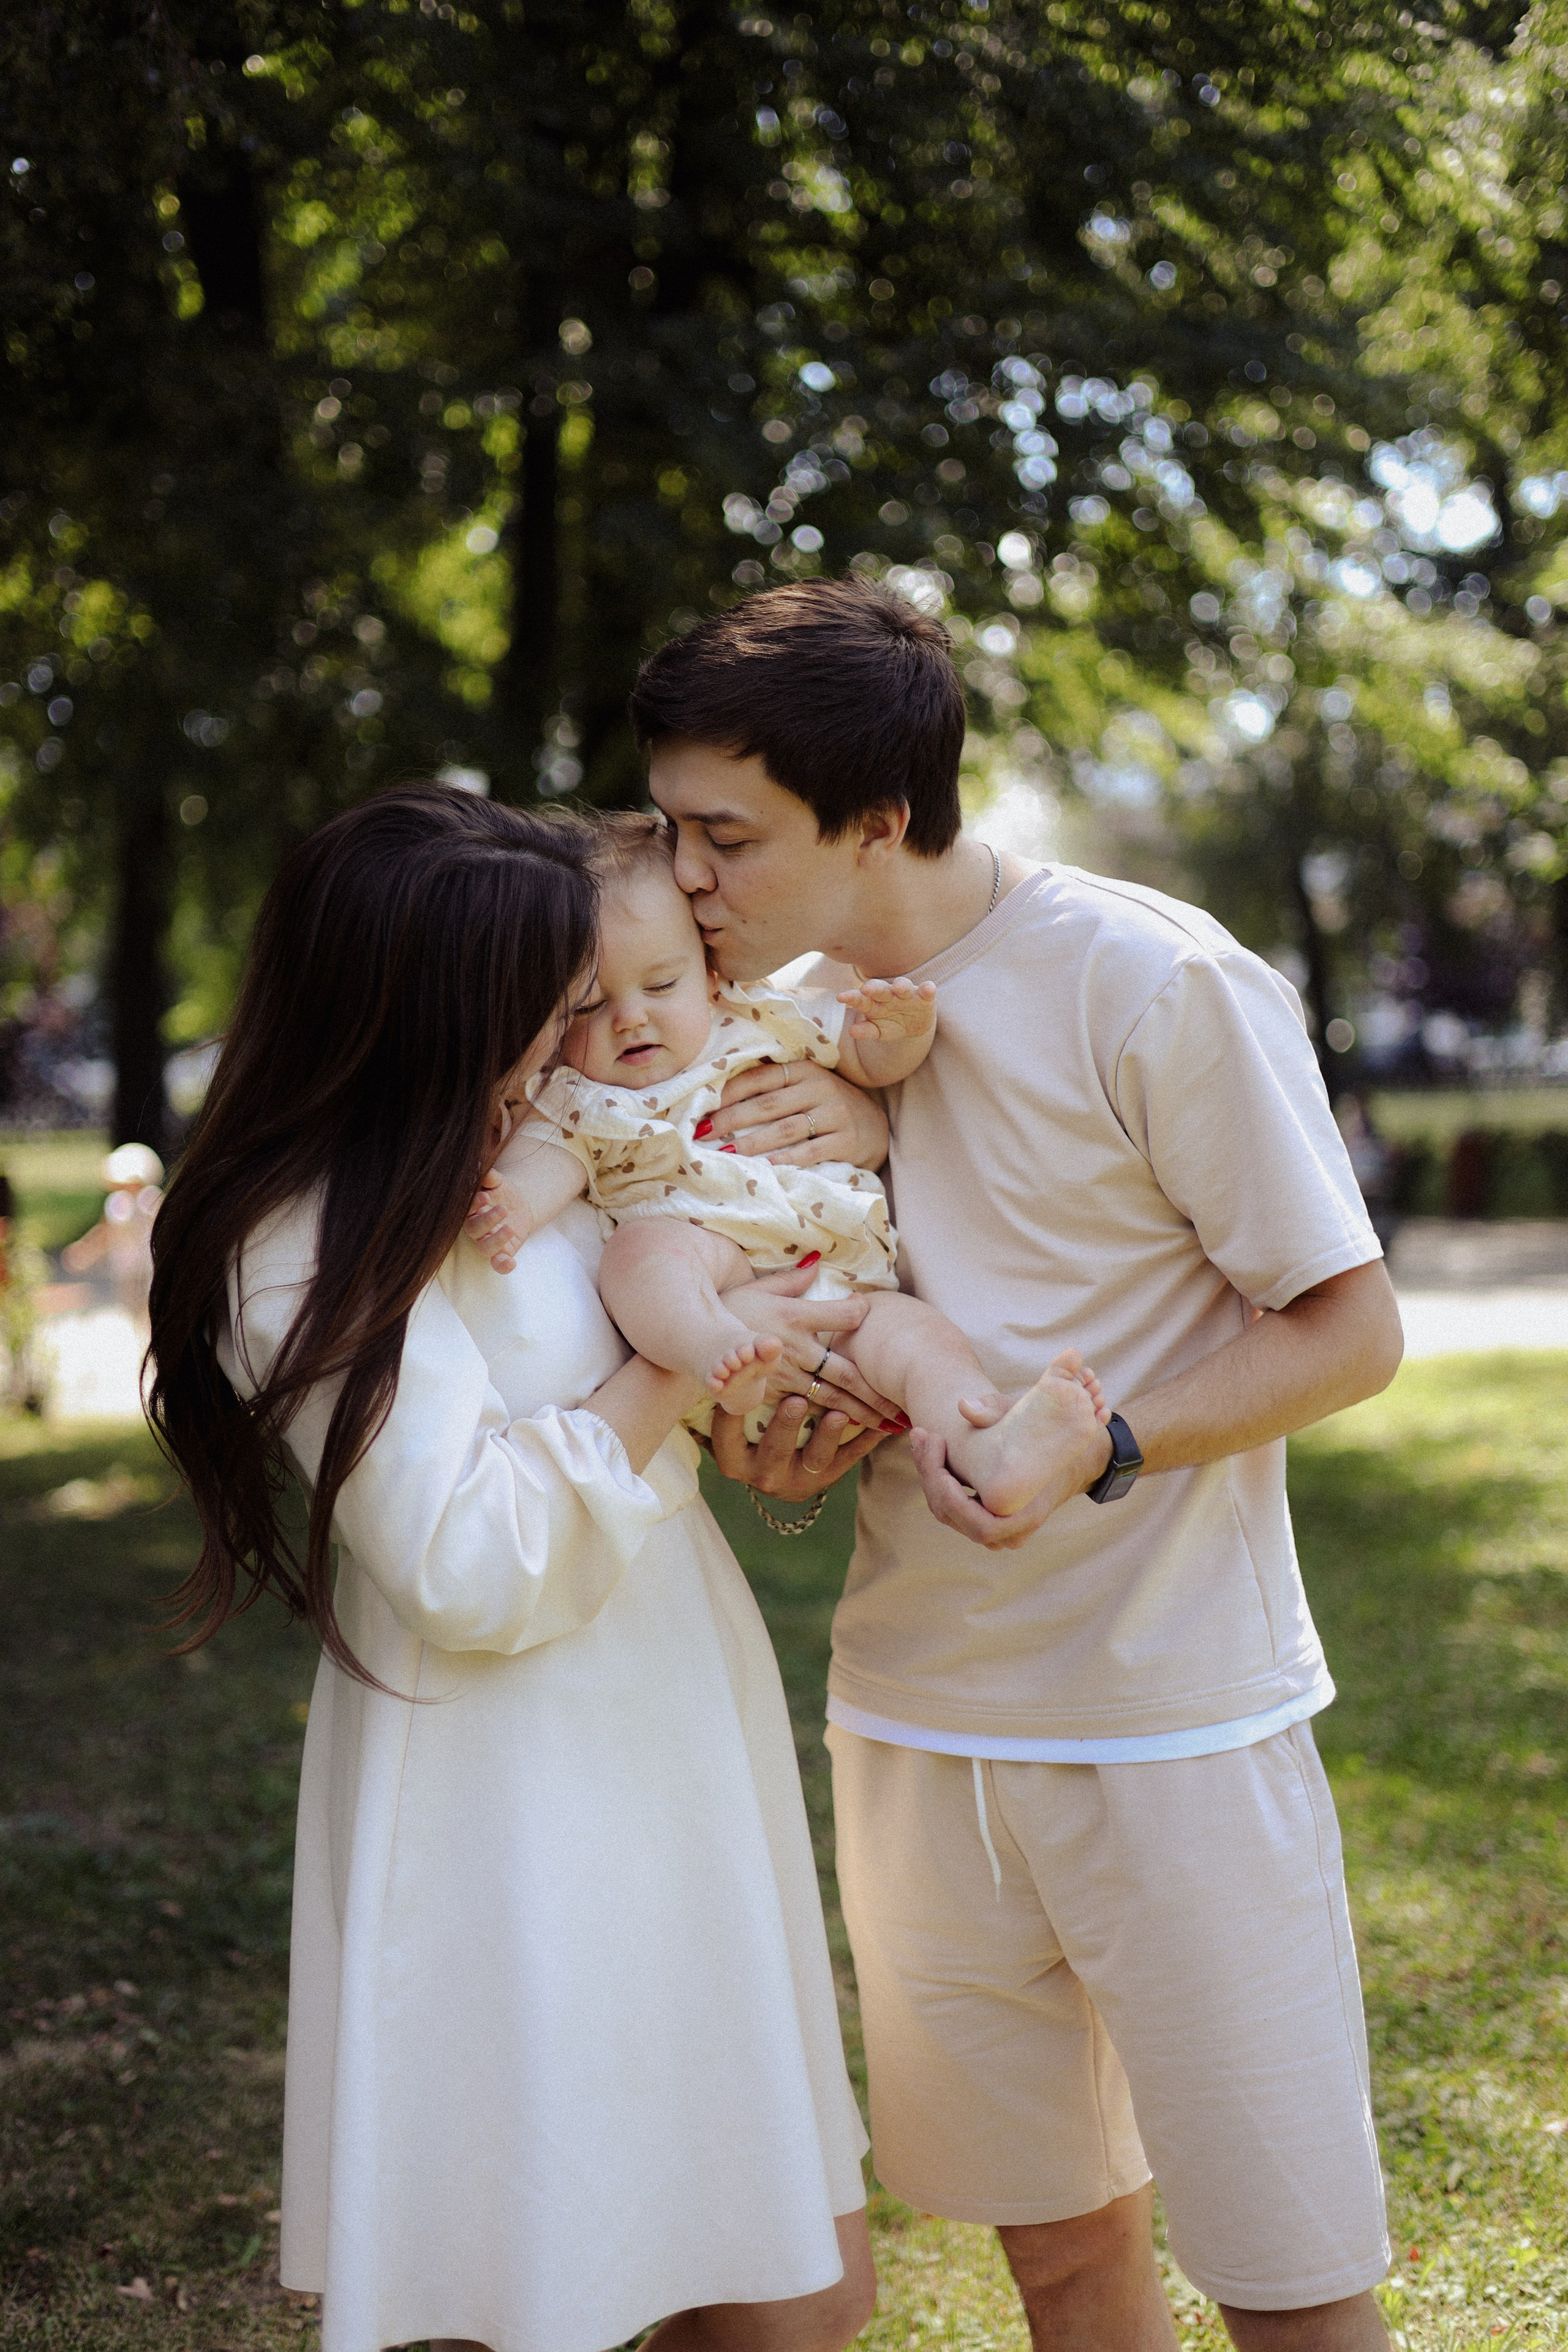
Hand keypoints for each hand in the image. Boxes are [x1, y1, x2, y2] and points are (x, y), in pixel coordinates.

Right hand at [464, 1171, 530, 1274]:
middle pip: (474, 1230)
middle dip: (487, 1220)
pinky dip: (503, 1266)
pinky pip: (498, 1263)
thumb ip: (492, 1178)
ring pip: (485, 1248)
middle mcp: (477, 1229)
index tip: (485, 1196)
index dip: (473, 1205)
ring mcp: (490, 1241)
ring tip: (510, 1227)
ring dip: (496, 1240)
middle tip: (502, 1208)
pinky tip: (511, 1263)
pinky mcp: (504, 1251)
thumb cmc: (502, 1192)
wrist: (518, 1204)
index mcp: (472, 1211)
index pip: (467, 1211)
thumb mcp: (499, 1182)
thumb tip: (487, 1174)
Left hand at [703, 1060, 888, 1170]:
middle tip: (703, 1134)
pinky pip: (811, 1152)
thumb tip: (717, 1094)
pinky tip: (765, 1167)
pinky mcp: (848, 1141)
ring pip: (786, 1129)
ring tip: (725, 1153)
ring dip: (752, 1142)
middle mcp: (821, 1088)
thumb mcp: (806, 1088)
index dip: (729, 1093)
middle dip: (732, 1119)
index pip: (760, 1078)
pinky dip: (786, 1160)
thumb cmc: (827, 1107)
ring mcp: (836, 1114)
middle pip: (768, 1105)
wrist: (876, 1127)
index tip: (702, 1109)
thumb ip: (773, 1087)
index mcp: (805, 1070)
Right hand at [710, 1391, 887, 1499]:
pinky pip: (848, 1459)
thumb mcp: (737, 1404)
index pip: (727, 1435)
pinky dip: (865, 1439)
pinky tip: (882, 1424)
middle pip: (774, 1449)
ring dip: (828, 1435)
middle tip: (795, 1402)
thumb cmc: (752, 1413)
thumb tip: (746, 1343)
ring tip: (840, 1414)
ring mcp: (796, 1479)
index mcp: (733, 1455)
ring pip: (814, 1459)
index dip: (731, 1416)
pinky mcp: (826, 1478)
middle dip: (786, 1426)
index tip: (740, 1390)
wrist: (778, 1463)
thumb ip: (739, 1377)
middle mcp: (761, 1472)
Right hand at [720, 1263, 902, 1428]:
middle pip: (846, 1371)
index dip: (861, 1312)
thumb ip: (793, 1279)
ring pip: (832, 1396)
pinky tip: (854, 1428)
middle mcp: (795, 1347)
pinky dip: (833, 1418)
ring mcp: (785, 1374)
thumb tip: (817, 1261)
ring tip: (890, 1425)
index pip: (844, 1315)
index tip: (873, 1312)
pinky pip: (809, 1405)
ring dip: (863, 1411)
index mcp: (795, 1315)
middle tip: (904, 1405)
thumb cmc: (729, 1309)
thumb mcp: (759, 1287)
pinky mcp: (773, 1392)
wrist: (695, 1342)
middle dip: (877, 1390)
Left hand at [838, 975, 936, 1045]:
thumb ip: (866, 1031)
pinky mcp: (925, 997)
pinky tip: (929, 989)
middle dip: (874, 988)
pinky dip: (928, 989)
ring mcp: (907, 994)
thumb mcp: (878, 1031)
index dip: (852, 997)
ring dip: (901, 985)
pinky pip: (927, 990)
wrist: (913, 1025)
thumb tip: (851, 1031)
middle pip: (880, 989)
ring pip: (903, 986)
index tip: (841, 997)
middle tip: (866, 989)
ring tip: (898, 988)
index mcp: (874, 1002)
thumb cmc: (891, 1024)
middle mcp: (889, 994)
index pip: (861, 999)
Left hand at [909, 1356, 1112, 1550]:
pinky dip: (936, 1479)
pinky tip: (930, 1449)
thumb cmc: (1051, 1434)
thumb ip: (999, 1409)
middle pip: (952, 1516)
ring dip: (928, 1473)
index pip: (980, 1526)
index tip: (941, 1455)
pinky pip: (950, 1506)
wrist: (1068, 1456)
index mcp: (1026, 1516)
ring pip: (946, 1511)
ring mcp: (994, 1527)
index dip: (952, 1497)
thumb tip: (963, 1406)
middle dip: (931, 1474)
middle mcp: (1008, 1531)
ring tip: (921, 1436)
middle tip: (922, 1434)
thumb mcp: (1030, 1418)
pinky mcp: (982, 1516)